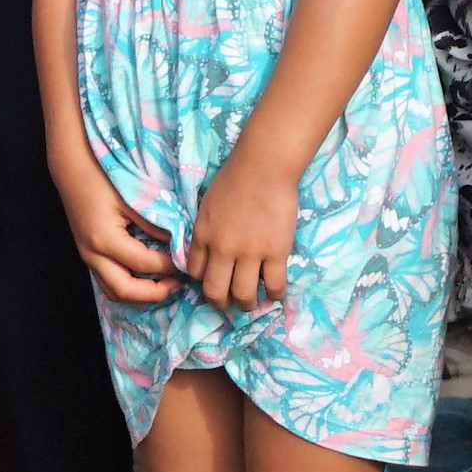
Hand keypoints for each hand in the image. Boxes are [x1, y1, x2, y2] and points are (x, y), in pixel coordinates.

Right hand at [63, 158, 184, 306]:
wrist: (72, 168)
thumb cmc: (103, 177)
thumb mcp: (135, 198)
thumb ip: (156, 223)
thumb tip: (179, 244)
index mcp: (105, 240)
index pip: (143, 264)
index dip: (168, 266)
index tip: (185, 261)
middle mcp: (93, 255)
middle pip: (125, 291)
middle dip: (154, 293)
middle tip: (178, 285)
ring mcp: (87, 257)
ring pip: (114, 292)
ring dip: (140, 295)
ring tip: (164, 285)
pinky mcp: (88, 255)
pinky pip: (108, 282)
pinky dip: (129, 287)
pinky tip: (147, 278)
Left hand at [175, 157, 299, 311]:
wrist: (263, 167)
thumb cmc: (234, 178)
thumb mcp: (207, 205)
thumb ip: (206, 229)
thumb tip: (209, 248)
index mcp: (203, 236)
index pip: (195, 273)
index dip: (203, 282)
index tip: (213, 282)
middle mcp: (222, 250)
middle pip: (215, 292)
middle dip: (221, 303)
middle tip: (229, 303)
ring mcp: (250, 253)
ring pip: (243, 295)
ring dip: (247, 304)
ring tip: (252, 302)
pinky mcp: (276, 252)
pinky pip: (274, 285)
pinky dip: (274, 294)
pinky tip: (275, 293)